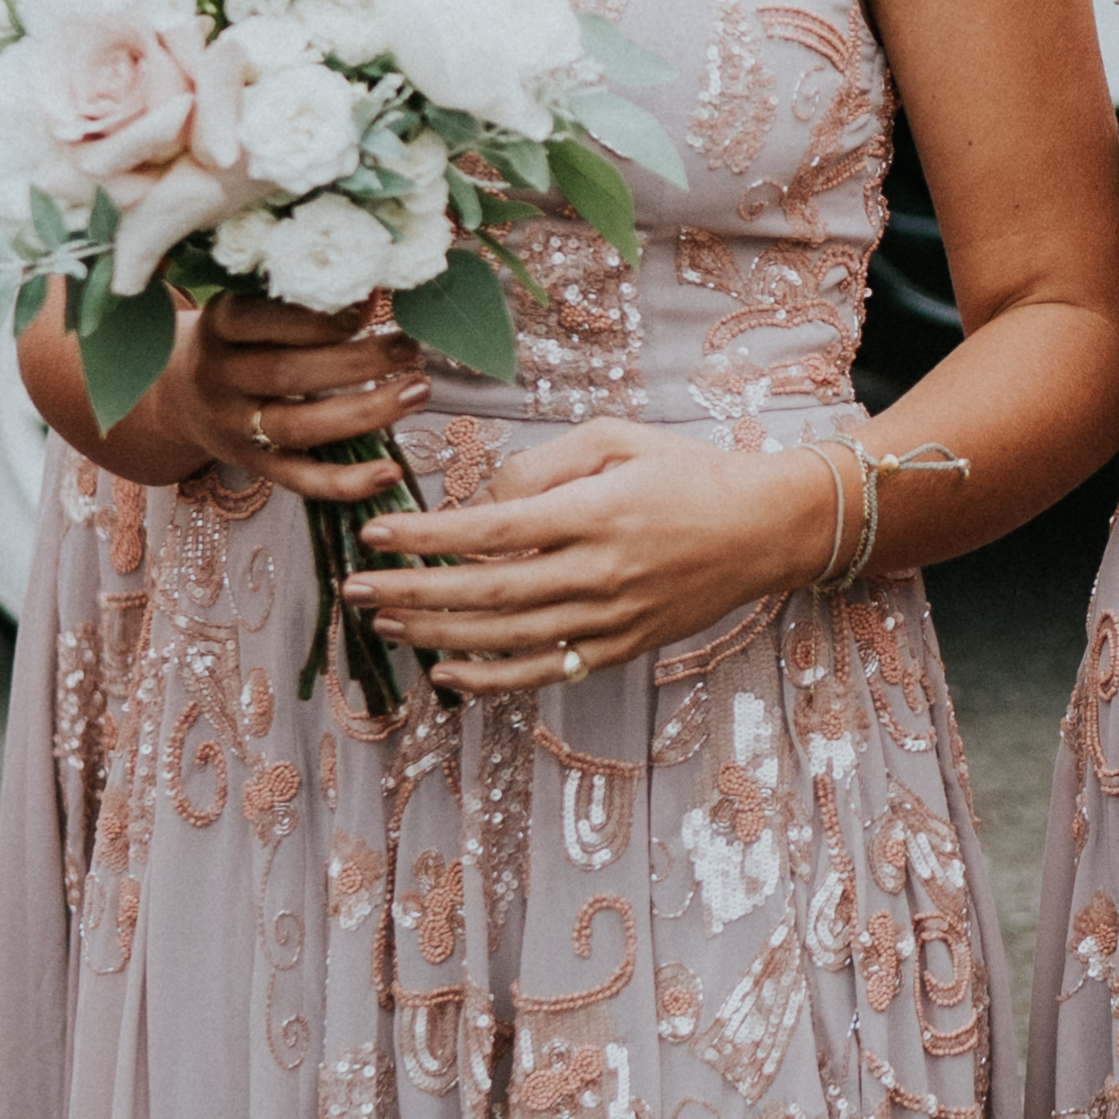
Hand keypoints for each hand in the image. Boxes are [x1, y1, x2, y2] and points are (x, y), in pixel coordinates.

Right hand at [126, 289, 425, 496]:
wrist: (180, 397)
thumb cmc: (238, 340)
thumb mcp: (250, 309)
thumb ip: (299, 301)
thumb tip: (375, 289)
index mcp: (217, 327)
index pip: (260, 320)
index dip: (316, 318)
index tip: (369, 308)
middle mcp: (219, 379)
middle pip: (288, 374)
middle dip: (357, 362)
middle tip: (410, 349)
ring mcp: (234, 428)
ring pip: (299, 426)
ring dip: (365, 412)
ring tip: (417, 390)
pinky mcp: (255, 467)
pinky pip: (301, 480)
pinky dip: (346, 481)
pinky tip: (390, 470)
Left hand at [342, 418, 838, 694]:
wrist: (764, 529)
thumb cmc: (688, 473)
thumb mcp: (618, 439)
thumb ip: (543, 465)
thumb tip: (481, 499)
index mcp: (594, 512)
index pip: (490, 528)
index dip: (426, 535)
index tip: (376, 532)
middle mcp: (599, 572)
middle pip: (486, 590)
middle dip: (412, 590)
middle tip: (354, 586)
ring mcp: (610, 618)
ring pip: (506, 636)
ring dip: (437, 632)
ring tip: (383, 621)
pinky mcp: (621, 647)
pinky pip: (545, 670)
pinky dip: (492, 679)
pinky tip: (446, 672)